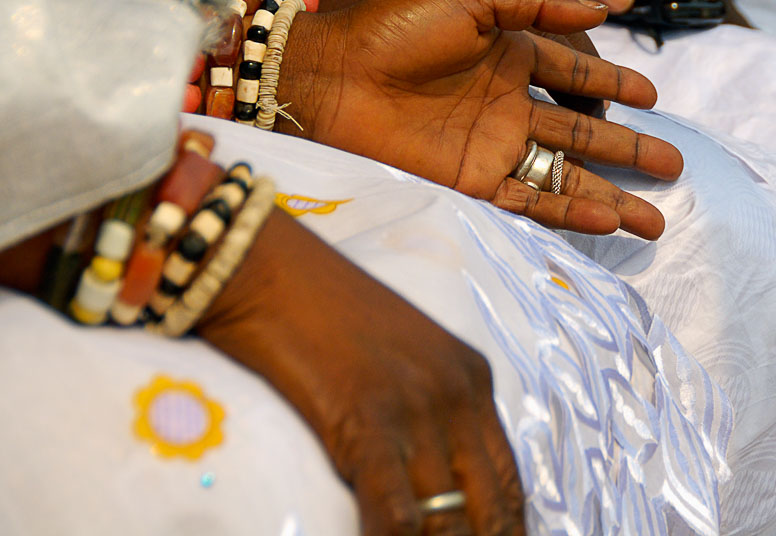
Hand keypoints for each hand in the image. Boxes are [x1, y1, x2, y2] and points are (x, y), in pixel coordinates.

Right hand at [198, 214, 523, 535]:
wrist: (264, 266)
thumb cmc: (317, 313)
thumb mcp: (395, 362)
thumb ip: (422, 415)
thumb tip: (427, 484)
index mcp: (472, 377)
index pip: (511, 480)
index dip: (511, 531)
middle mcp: (458, 393)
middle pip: (494, 506)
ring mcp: (417, 407)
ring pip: (451, 518)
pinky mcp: (367, 421)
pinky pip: (397, 513)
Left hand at [279, 0, 679, 237]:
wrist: (332, 76)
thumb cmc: (394, 28)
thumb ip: (536, 4)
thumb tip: (602, 12)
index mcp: (510, 55)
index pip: (577, 74)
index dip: (616, 86)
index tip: (654, 99)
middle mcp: (509, 105)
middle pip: (585, 131)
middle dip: (630, 149)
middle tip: (676, 165)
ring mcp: (493, 147)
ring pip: (566, 175)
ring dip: (611, 194)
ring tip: (657, 217)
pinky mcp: (471, 182)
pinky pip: (531, 200)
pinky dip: (569, 212)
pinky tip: (606, 219)